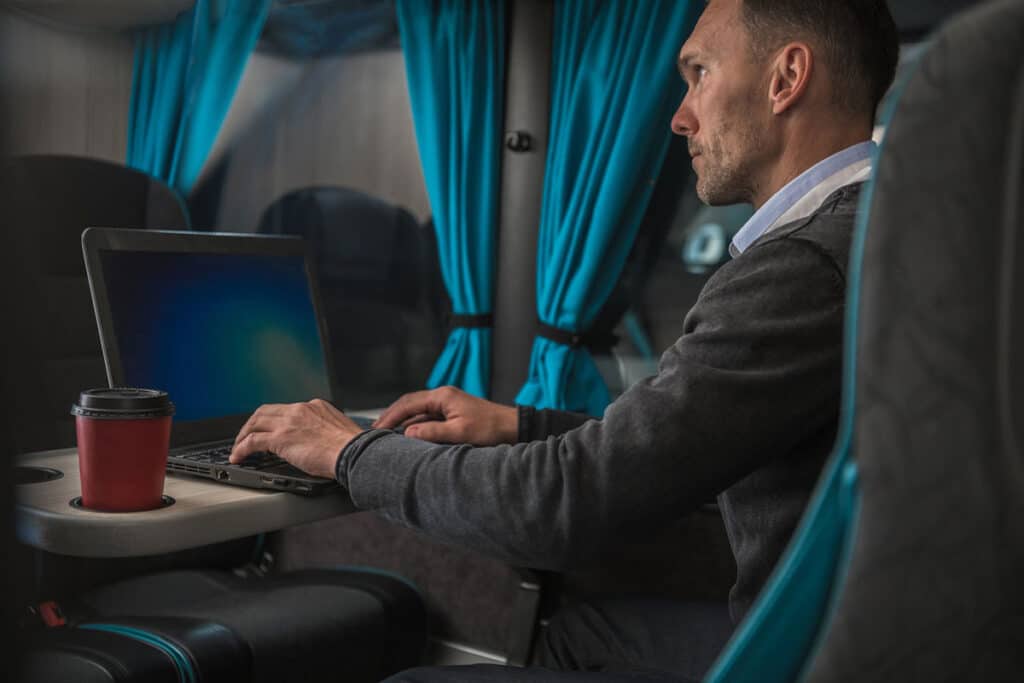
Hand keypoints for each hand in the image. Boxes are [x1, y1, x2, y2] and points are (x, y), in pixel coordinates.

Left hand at [229, 399, 364, 478]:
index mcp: (315, 406)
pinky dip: (241, 448)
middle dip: (253, 423)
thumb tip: (319, 443)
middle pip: (266, 411)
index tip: (270, 428)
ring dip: (243, 435)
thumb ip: (324, 431)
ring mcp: (289, 423)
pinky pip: (252, 441)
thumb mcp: (338, 431)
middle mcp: (300, 410)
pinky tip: (238, 456)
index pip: (287, 409)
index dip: (274, 419)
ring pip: (255, 422)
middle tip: (247, 435)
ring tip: (238, 447)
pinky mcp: (280, 438)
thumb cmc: (353, 448)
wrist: (354, 453)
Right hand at [373, 385, 516, 445]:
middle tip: (374, 432)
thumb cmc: (490, 428)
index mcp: (442, 396)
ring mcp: (447, 404)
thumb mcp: (460, 432)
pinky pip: (426, 417)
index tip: (376, 430)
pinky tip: (407, 436)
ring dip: (401, 421)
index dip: (390, 416)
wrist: (512, 427)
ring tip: (386, 435)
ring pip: (417, 411)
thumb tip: (408, 433)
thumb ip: (433, 432)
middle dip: (391, 417)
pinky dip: (414, 425)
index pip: (408, 403)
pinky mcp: (451, 413)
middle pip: (409, 404)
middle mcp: (442, 396)